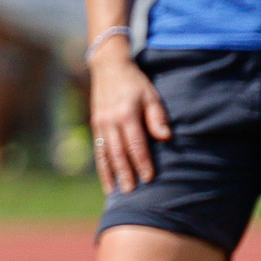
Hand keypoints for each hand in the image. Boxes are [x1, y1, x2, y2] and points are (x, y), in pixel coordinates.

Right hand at [89, 42, 169, 193]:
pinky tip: (107, 178)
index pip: (135, 144)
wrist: (109, 68)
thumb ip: (157, 117)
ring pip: (105, 154)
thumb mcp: (151, 95)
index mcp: (126, 114)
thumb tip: (165, 137)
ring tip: (116, 191)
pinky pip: (98, 149)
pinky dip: (102, 166)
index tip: (149, 178)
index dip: (142, 162)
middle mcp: (110, 122)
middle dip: (125, 173)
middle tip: (131, 192)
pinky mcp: (95, 125)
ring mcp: (100, 124)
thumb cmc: (135, 83)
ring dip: (111, 173)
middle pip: (118, 152)